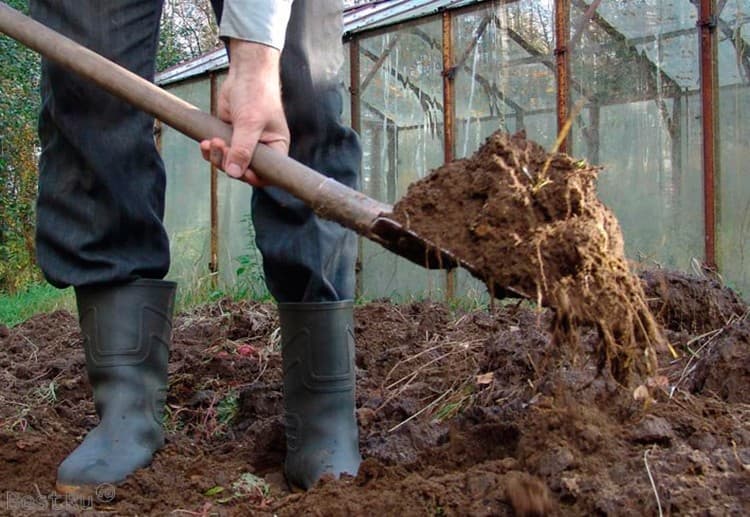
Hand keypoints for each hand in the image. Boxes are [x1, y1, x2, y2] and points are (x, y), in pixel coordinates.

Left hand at [200, 40, 289, 186]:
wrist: (245, 73)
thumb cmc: (257, 94)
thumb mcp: (251, 123)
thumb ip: (242, 149)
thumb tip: (234, 173)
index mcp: (276, 148)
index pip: (267, 174)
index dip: (252, 178)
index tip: (239, 171)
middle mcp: (262, 149)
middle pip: (244, 170)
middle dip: (229, 163)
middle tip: (221, 147)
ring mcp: (244, 143)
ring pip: (229, 163)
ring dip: (217, 157)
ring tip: (212, 142)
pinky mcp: (230, 136)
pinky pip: (219, 152)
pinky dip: (210, 150)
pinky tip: (205, 142)